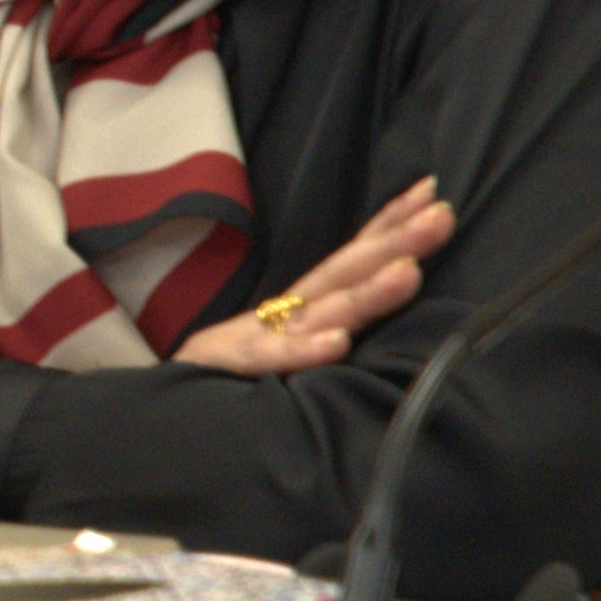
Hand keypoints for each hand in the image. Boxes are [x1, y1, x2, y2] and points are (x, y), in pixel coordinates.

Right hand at [177, 177, 452, 376]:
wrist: (159, 409)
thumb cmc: (226, 379)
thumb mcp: (281, 351)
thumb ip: (321, 335)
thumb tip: (380, 322)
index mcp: (301, 308)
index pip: (350, 261)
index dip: (387, 225)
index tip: (429, 190)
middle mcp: (287, 315)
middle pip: (346, 272)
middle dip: (395, 242)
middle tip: (440, 215)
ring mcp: (261, 340)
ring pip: (322, 313)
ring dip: (367, 292)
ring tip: (410, 272)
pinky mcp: (233, 369)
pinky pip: (274, 360)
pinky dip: (304, 350)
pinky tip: (337, 342)